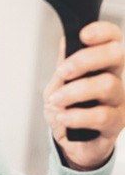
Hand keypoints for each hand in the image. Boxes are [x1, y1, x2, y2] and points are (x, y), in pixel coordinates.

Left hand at [43, 21, 124, 170]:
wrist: (69, 142)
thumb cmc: (66, 109)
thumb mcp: (58, 84)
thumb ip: (64, 64)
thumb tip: (66, 41)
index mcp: (102, 65)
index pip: (113, 39)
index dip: (102, 32)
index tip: (83, 35)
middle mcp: (115, 79)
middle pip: (116, 55)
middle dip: (85, 60)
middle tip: (63, 72)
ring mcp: (119, 102)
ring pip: (107, 85)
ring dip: (74, 92)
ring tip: (56, 101)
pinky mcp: (116, 125)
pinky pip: (101, 115)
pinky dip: (76, 115)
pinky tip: (63, 117)